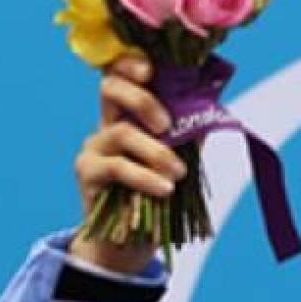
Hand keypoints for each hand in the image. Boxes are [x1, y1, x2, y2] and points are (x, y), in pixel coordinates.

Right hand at [69, 55, 186, 273]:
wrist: (135, 239)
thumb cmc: (162, 193)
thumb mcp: (183, 156)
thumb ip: (191, 128)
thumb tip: (213, 99)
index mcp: (131, 112)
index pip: (123, 72)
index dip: (132, 62)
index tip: (153, 70)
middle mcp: (108, 122)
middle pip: (110, 87)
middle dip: (142, 100)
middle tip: (167, 125)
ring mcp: (95, 145)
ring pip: (121, 132)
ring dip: (156, 152)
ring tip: (178, 174)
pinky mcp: (87, 172)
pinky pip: (117, 167)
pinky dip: (145, 177)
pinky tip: (165, 189)